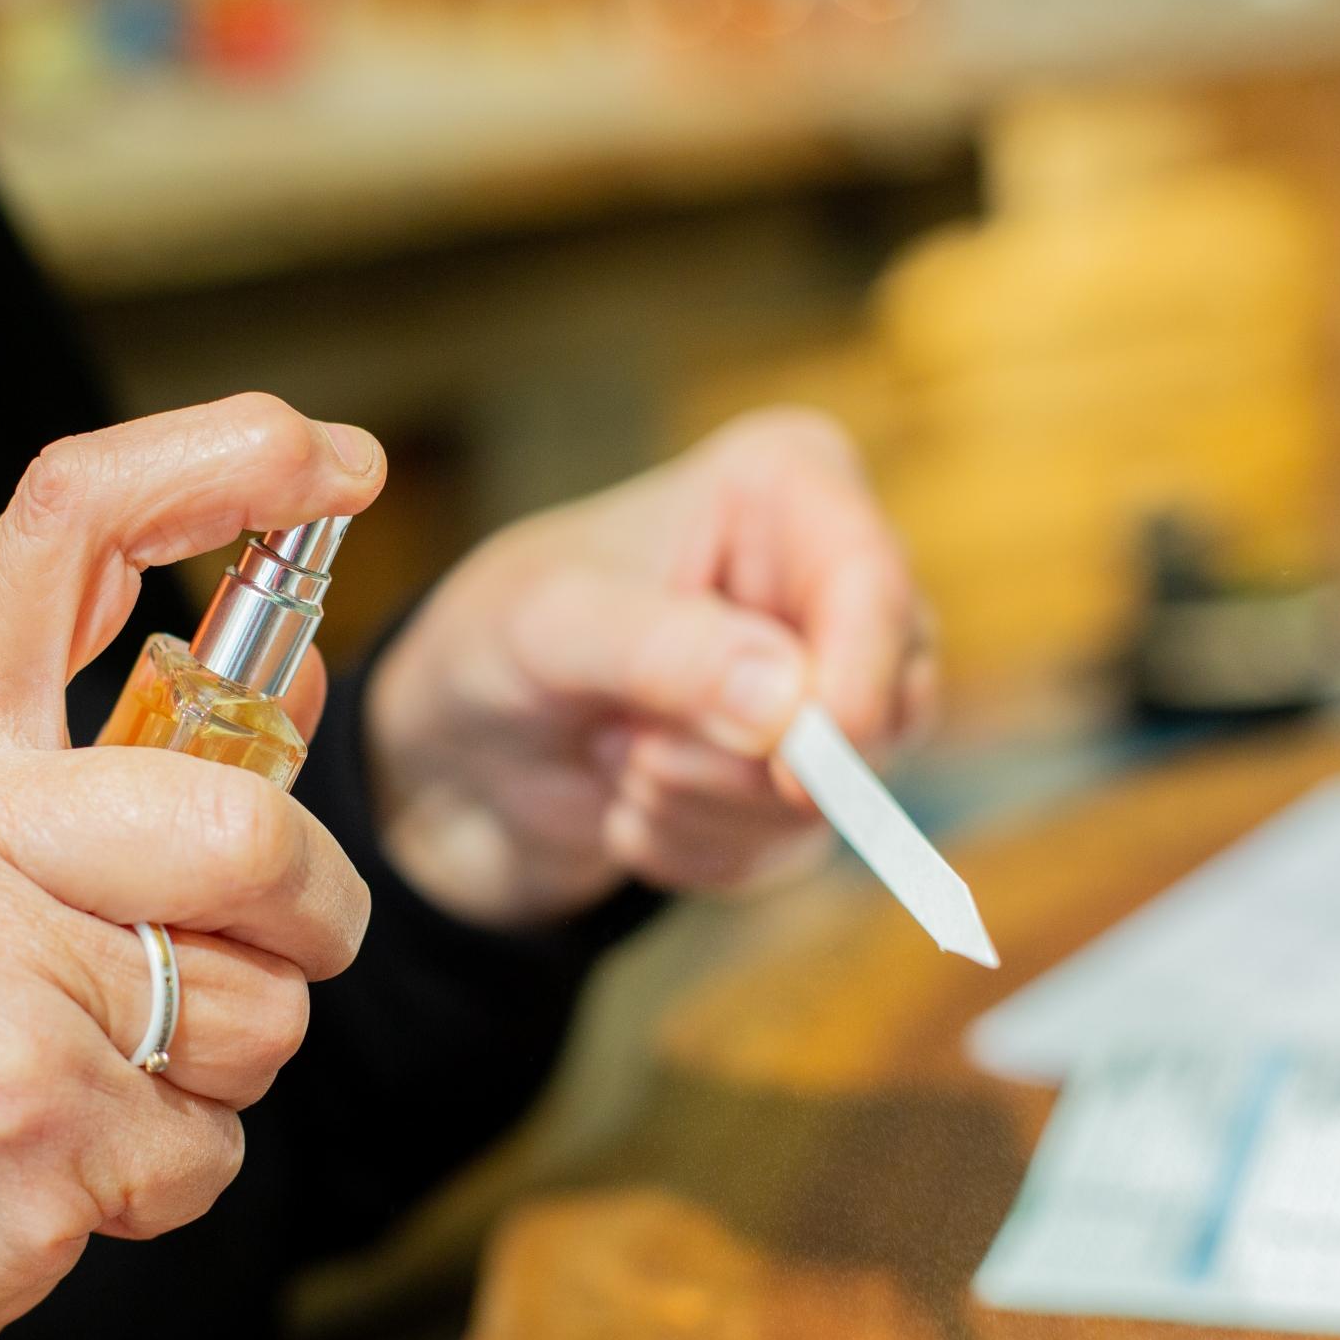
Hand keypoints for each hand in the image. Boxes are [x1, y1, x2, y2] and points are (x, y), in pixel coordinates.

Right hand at [0, 395, 385, 1339]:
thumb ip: (129, 761)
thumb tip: (299, 683)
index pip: (71, 520)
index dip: (226, 459)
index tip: (341, 461)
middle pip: (250, 831)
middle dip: (315, 915)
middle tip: (278, 948)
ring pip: (263, 1004)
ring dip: (234, 1057)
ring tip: (114, 1066)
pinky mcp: (33, 1118)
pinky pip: (219, 1138)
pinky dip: (183, 1166)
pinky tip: (81, 1157)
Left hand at [367, 407, 931, 927]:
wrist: (456, 746)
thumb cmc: (494, 642)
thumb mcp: (551, 628)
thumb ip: (665, 652)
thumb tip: (792, 702)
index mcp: (790, 486)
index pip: (874, 585)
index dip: (853, 686)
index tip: (793, 771)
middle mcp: (832, 581)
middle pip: (883, 706)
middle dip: (747, 765)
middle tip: (631, 754)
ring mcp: (829, 686)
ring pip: (841, 795)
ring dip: (704, 807)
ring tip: (614, 757)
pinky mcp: (804, 779)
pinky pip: (790, 852)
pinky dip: (698, 849)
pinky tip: (629, 806)